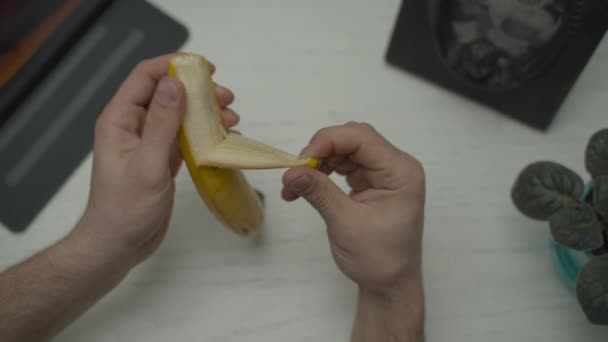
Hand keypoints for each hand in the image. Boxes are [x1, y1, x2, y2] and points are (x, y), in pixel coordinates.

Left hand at [73, 54, 239, 268]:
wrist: (119, 245)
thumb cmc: (126, 209)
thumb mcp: (147, 164)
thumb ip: (162, 123)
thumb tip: (175, 84)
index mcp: (120, 120)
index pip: (146, 78)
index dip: (174, 66)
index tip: (206, 69)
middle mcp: (133, 126)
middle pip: (167, 93)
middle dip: (198, 91)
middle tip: (226, 97)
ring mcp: (149, 143)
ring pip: (180, 115)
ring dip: (206, 113)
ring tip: (232, 118)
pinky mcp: (162, 159)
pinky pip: (185, 137)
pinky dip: (205, 134)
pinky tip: (225, 138)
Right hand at [282, 122, 424, 296]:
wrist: (389, 284)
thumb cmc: (378, 259)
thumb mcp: (346, 224)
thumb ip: (319, 192)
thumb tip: (291, 171)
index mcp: (401, 172)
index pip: (363, 138)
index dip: (329, 141)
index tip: (301, 160)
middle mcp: (395, 167)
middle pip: (353, 140)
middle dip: (321, 151)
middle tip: (296, 172)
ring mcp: (383, 174)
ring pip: (345, 150)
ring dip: (318, 162)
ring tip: (295, 184)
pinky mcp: (370, 182)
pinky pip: (344, 165)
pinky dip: (323, 172)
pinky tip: (305, 186)